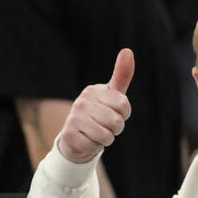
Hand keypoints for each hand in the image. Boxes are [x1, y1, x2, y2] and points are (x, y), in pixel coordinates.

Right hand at [56, 48, 134, 163]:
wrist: (77, 138)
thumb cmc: (100, 114)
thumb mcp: (113, 95)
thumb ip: (122, 75)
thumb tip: (128, 50)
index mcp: (93, 91)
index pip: (124, 105)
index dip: (124, 114)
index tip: (115, 113)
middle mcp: (82, 102)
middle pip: (116, 122)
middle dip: (116, 129)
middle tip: (105, 125)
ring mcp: (73, 118)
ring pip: (106, 135)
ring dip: (106, 139)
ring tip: (97, 133)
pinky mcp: (69, 135)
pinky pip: (95, 146)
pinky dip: (95, 147)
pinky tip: (87, 140)